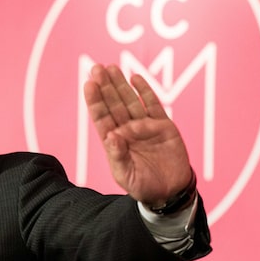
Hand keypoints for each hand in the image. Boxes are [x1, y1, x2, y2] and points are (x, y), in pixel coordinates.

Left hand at [83, 63, 192, 205]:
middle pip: (114, 104)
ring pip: (131, 101)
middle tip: (96, 68)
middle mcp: (128, 131)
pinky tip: (135, 78)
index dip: (95, 101)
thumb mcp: (126, 175)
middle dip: (105, 86)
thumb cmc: (143, 186)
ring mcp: (145, 127)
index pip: (102, 118)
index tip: (89, 85)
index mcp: (114, 142)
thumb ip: (118, 156)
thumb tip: (111, 135)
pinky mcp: (163, 126)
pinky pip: (153, 105)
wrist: (170, 193)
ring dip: (120, 84)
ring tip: (111, 67)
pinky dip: (145, 91)